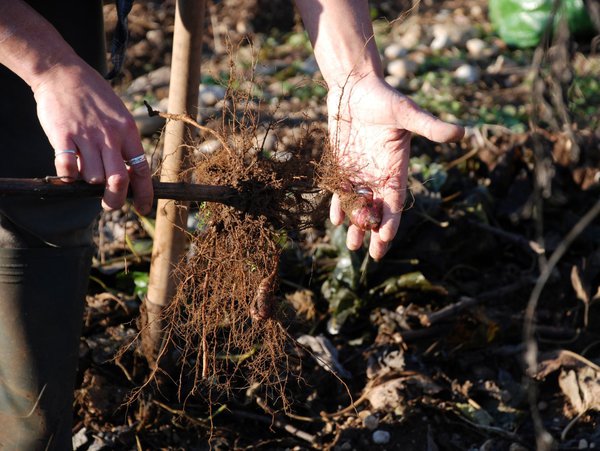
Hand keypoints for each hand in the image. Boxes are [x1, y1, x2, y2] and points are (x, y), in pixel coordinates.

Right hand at [31, 61, 152, 213]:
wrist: (63, 72)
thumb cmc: (94, 96)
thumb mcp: (119, 115)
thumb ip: (124, 143)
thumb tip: (128, 174)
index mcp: (128, 132)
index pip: (142, 170)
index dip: (144, 194)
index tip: (144, 208)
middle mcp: (110, 136)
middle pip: (119, 181)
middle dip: (115, 200)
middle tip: (110, 205)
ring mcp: (86, 136)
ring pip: (93, 178)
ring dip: (89, 182)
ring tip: (85, 171)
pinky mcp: (63, 135)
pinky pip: (68, 168)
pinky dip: (68, 175)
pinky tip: (68, 168)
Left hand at [327, 74, 463, 259]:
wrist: (354, 86)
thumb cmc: (383, 97)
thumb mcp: (406, 112)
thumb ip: (429, 126)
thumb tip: (463, 132)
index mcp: (397, 167)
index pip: (395, 201)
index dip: (390, 221)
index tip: (384, 240)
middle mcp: (379, 173)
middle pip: (377, 210)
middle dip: (374, 232)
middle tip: (370, 255)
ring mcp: (359, 171)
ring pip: (358, 204)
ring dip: (355, 225)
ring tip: (350, 246)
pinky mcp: (341, 165)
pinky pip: (339, 191)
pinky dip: (337, 206)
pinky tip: (335, 221)